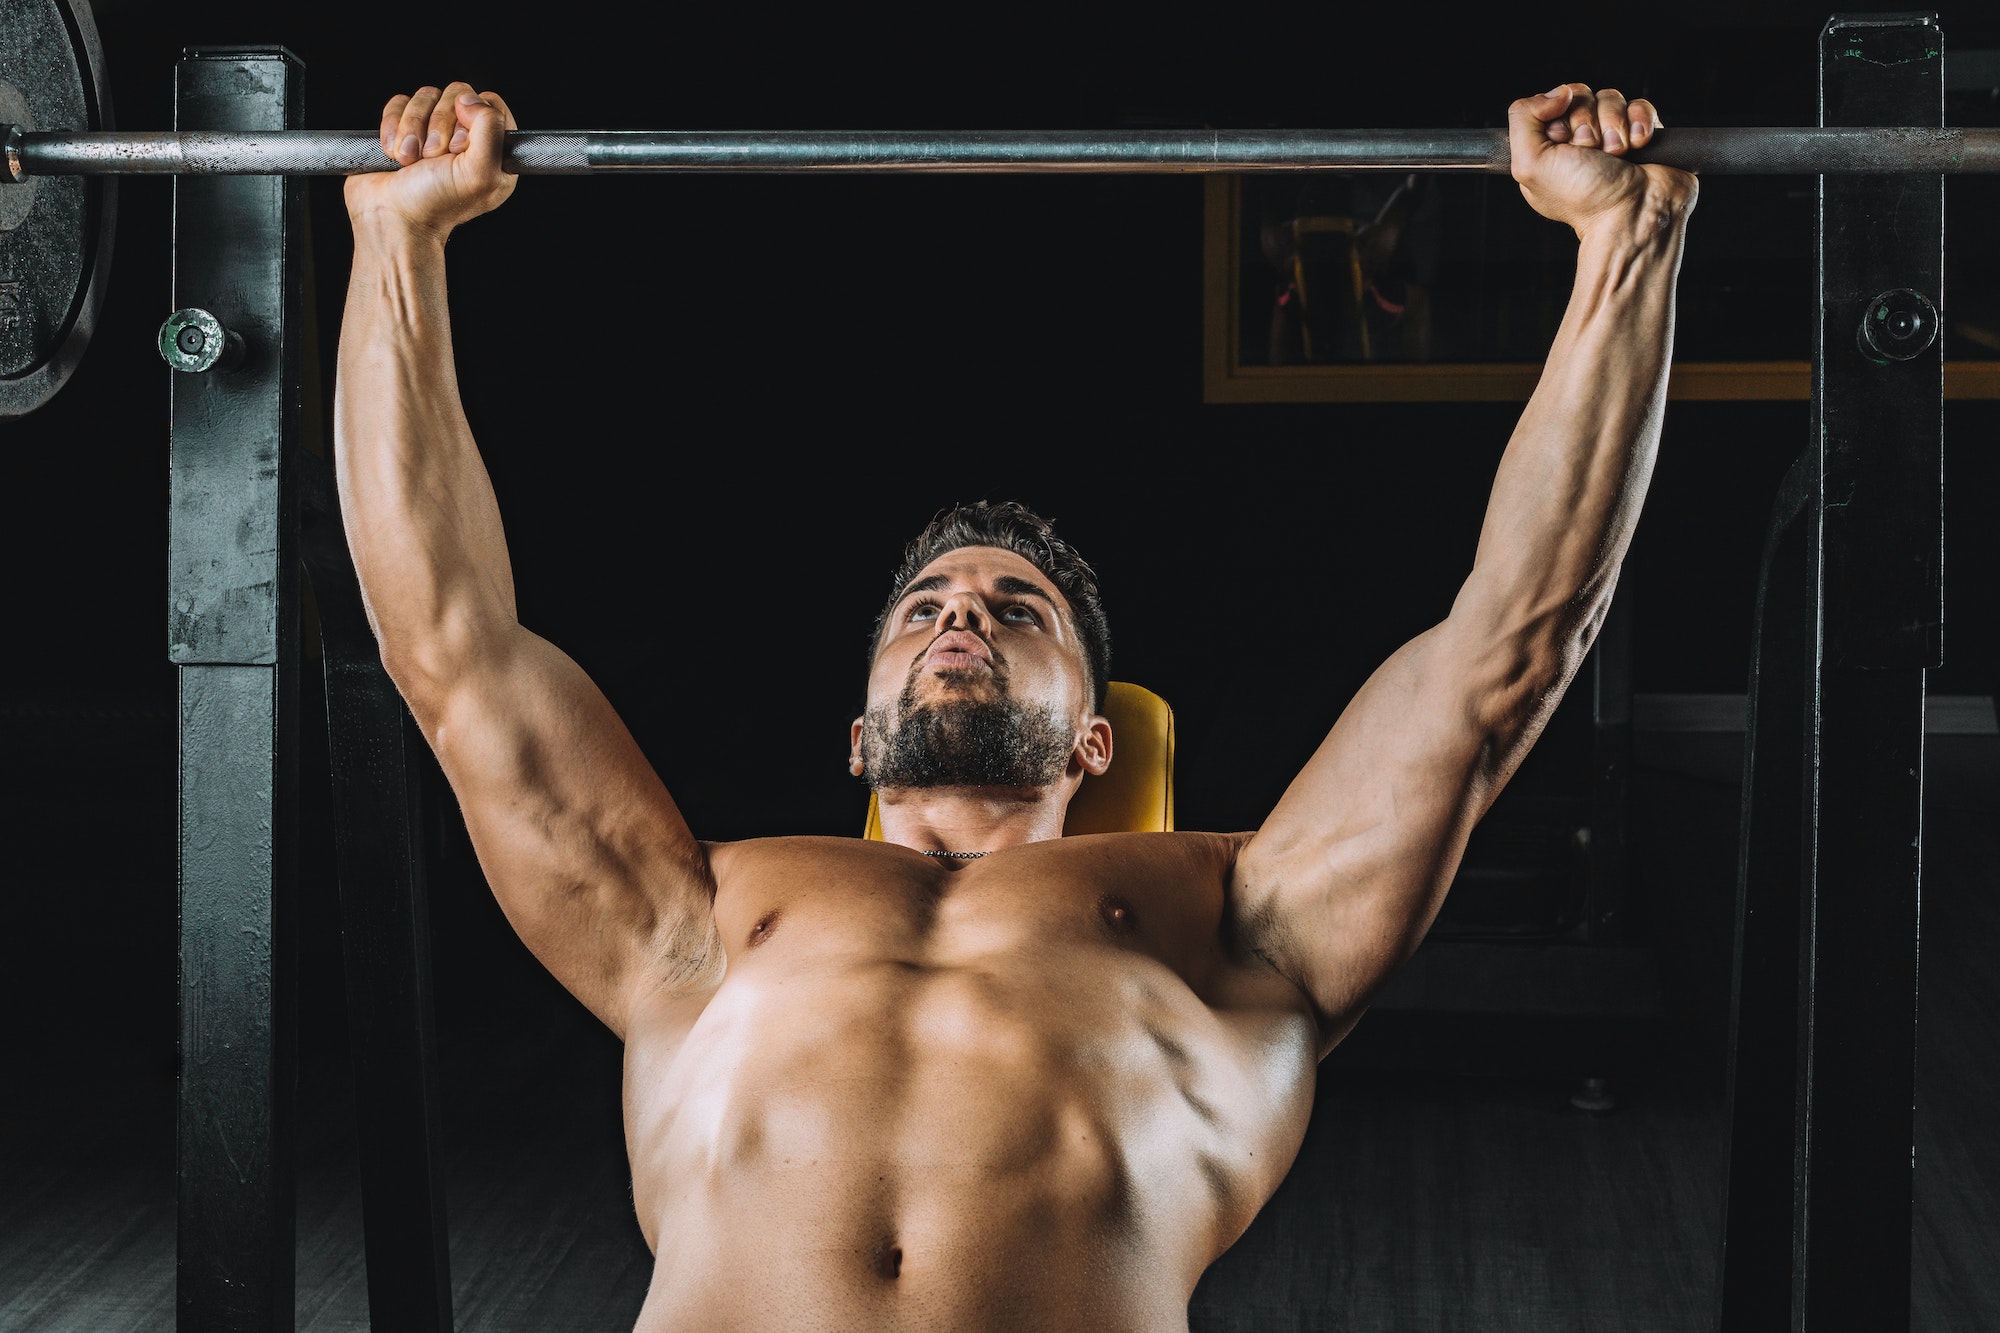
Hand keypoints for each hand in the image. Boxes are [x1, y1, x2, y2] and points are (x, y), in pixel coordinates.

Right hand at [344, 82, 517, 237]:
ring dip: (412, 128)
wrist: (390, 219)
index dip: (474, 117)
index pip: (492, 104)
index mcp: (493, 152)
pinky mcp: (402, 128)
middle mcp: (464, 139)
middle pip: (456, 93)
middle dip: (439, 124)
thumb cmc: (436, 203)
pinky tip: (393, 154)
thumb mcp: (479, 174)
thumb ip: (491, 130)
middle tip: (432, 157)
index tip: (459, 147)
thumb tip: (470, 98)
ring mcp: (432, 131)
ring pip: (425, 95)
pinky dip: (392, 126)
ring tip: (409, 160)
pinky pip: (398, 102)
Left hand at [1508, 84, 1694, 241]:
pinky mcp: (1642, 133)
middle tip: (1592, 152)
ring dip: (1614, 126)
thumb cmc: (1584, 199)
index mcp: (1549, 150)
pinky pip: (1640, 105)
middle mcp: (1579, 143)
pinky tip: (1638, 145)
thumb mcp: (1530, 163)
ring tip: (1617, 155)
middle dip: (1587, 122)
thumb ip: (1523, 118)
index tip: (1563, 144)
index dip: (1558, 117)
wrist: (1634, 214)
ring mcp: (1612, 137)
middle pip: (1581, 96)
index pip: (1550, 103)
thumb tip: (1557, 92)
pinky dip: (1640, 121)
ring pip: (1611, 98)